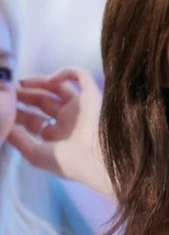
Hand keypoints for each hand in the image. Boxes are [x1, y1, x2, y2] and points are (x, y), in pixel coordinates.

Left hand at [8, 67, 111, 196]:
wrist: (94, 159)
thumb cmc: (67, 162)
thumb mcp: (35, 154)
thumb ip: (18, 140)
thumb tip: (4, 125)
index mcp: (58, 136)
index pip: (35, 120)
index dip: (18, 113)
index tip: (4, 106)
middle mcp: (69, 121)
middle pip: (44, 101)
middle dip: (25, 95)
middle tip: (9, 91)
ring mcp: (80, 108)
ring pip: (59, 86)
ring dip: (40, 82)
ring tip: (22, 82)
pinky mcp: (92, 96)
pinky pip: (82, 76)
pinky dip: (67, 73)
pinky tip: (51, 79)